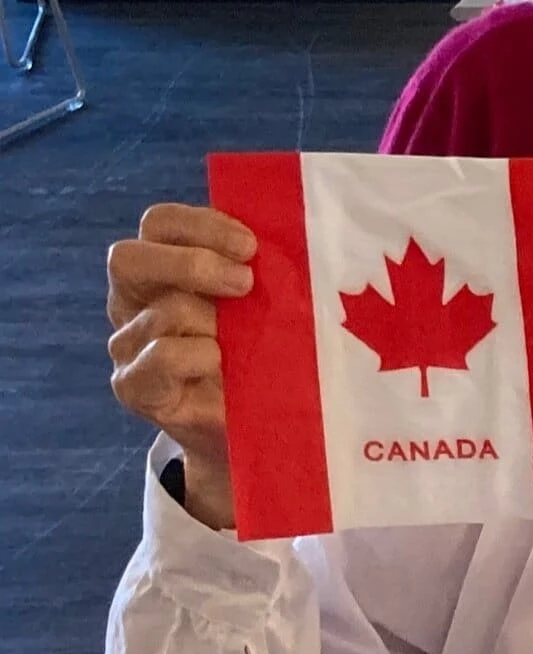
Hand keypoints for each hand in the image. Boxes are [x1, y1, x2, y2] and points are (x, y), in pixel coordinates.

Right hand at [107, 203, 254, 529]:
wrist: (255, 429)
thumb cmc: (262, 356)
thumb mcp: (262, 306)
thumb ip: (256, 272)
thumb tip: (286, 242)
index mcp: (160, 269)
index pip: (159, 223)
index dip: (202, 224)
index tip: (251, 246)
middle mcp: (131, 302)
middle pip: (128, 258)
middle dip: (194, 264)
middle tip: (245, 283)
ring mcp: (125, 345)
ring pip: (163, 311)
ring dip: (214, 322)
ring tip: (245, 343)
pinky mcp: (131, 386)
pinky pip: (162, 355)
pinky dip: (202, 356)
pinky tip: (225, 367)